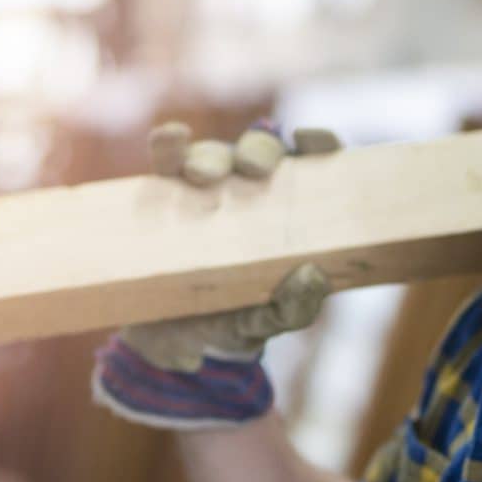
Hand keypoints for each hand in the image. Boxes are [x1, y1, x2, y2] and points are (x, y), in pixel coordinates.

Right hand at [91, 122, 339, 427]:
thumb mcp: (262, 324)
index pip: (312, 165)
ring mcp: (202, 188)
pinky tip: (170, 138)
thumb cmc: (228, 326)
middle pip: (259, 151)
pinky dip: (168, 144)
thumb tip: (312, 276)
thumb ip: (290, 308)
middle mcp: (246, 192)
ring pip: (211, 151)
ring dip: (209, 153)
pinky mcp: (162, 192)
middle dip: (257, 150)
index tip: (310, 142)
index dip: (319, 144)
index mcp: (283, 214)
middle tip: (250, 168)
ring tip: (198, 174)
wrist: (166, 343)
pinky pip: (165, 160)